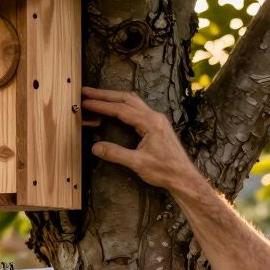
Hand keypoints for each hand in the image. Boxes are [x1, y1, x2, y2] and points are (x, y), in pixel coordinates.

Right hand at [81, 87, 199, 192]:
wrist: (184, 177)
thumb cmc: (164, 170)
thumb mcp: (138, 163)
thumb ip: (116, 154)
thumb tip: (95, 147)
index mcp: (150, 122)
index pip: (121, 109)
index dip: (101, 105)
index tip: (86, 102)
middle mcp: (154, 116)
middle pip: (126, 99)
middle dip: (105, 95)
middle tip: (87, 92)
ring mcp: (157, 120)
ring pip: (133, 102)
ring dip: (114, 98)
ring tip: (97, 96)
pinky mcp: (157, 125)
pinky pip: (137, 109)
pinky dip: (123, 105)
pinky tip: (115, 108)